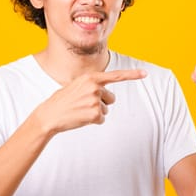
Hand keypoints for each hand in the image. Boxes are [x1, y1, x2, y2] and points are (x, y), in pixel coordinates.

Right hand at [32, 69, 146, 134]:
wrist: (49, 115)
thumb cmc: (62, 100)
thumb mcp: (76, 85)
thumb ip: (91, 85)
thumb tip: (105, 93)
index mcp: (91, 77)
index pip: (115, 75)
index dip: (132, 75)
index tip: (145, 73)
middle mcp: (95, 87)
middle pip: (111, 98)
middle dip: (101, 102)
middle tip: (83, 104)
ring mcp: (95, 100)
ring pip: (106, 109)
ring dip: (96, 112)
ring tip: (80, 111)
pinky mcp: (95, 114)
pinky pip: (101, 119)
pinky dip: (93, 121)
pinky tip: (81, 118)